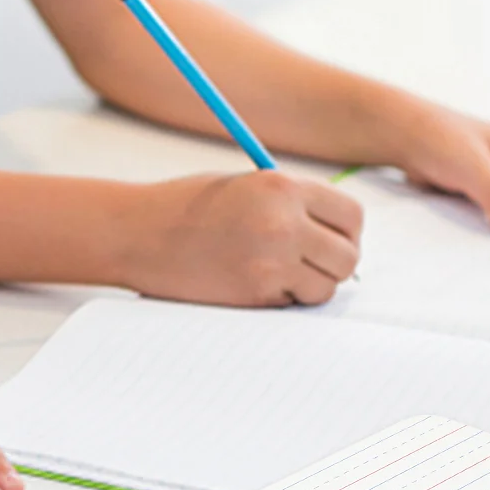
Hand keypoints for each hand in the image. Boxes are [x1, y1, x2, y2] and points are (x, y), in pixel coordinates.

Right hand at [121, 170, 362, 305]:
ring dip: (310, 286)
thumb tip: (334, 232)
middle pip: (347, 257)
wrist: (137, 234)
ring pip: (325, 287)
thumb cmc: (186, 207)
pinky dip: (281, 299)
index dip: (347, 231)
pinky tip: (250, 282)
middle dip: (334, 263)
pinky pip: (291, 303)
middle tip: (311, 263)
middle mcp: (283, 224)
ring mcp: (270, 263)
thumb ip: (291, 202)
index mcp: (282, 188)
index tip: (333, 238)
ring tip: (278, 274)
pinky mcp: (254, 294)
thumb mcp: (246, 186)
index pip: (351, 215)